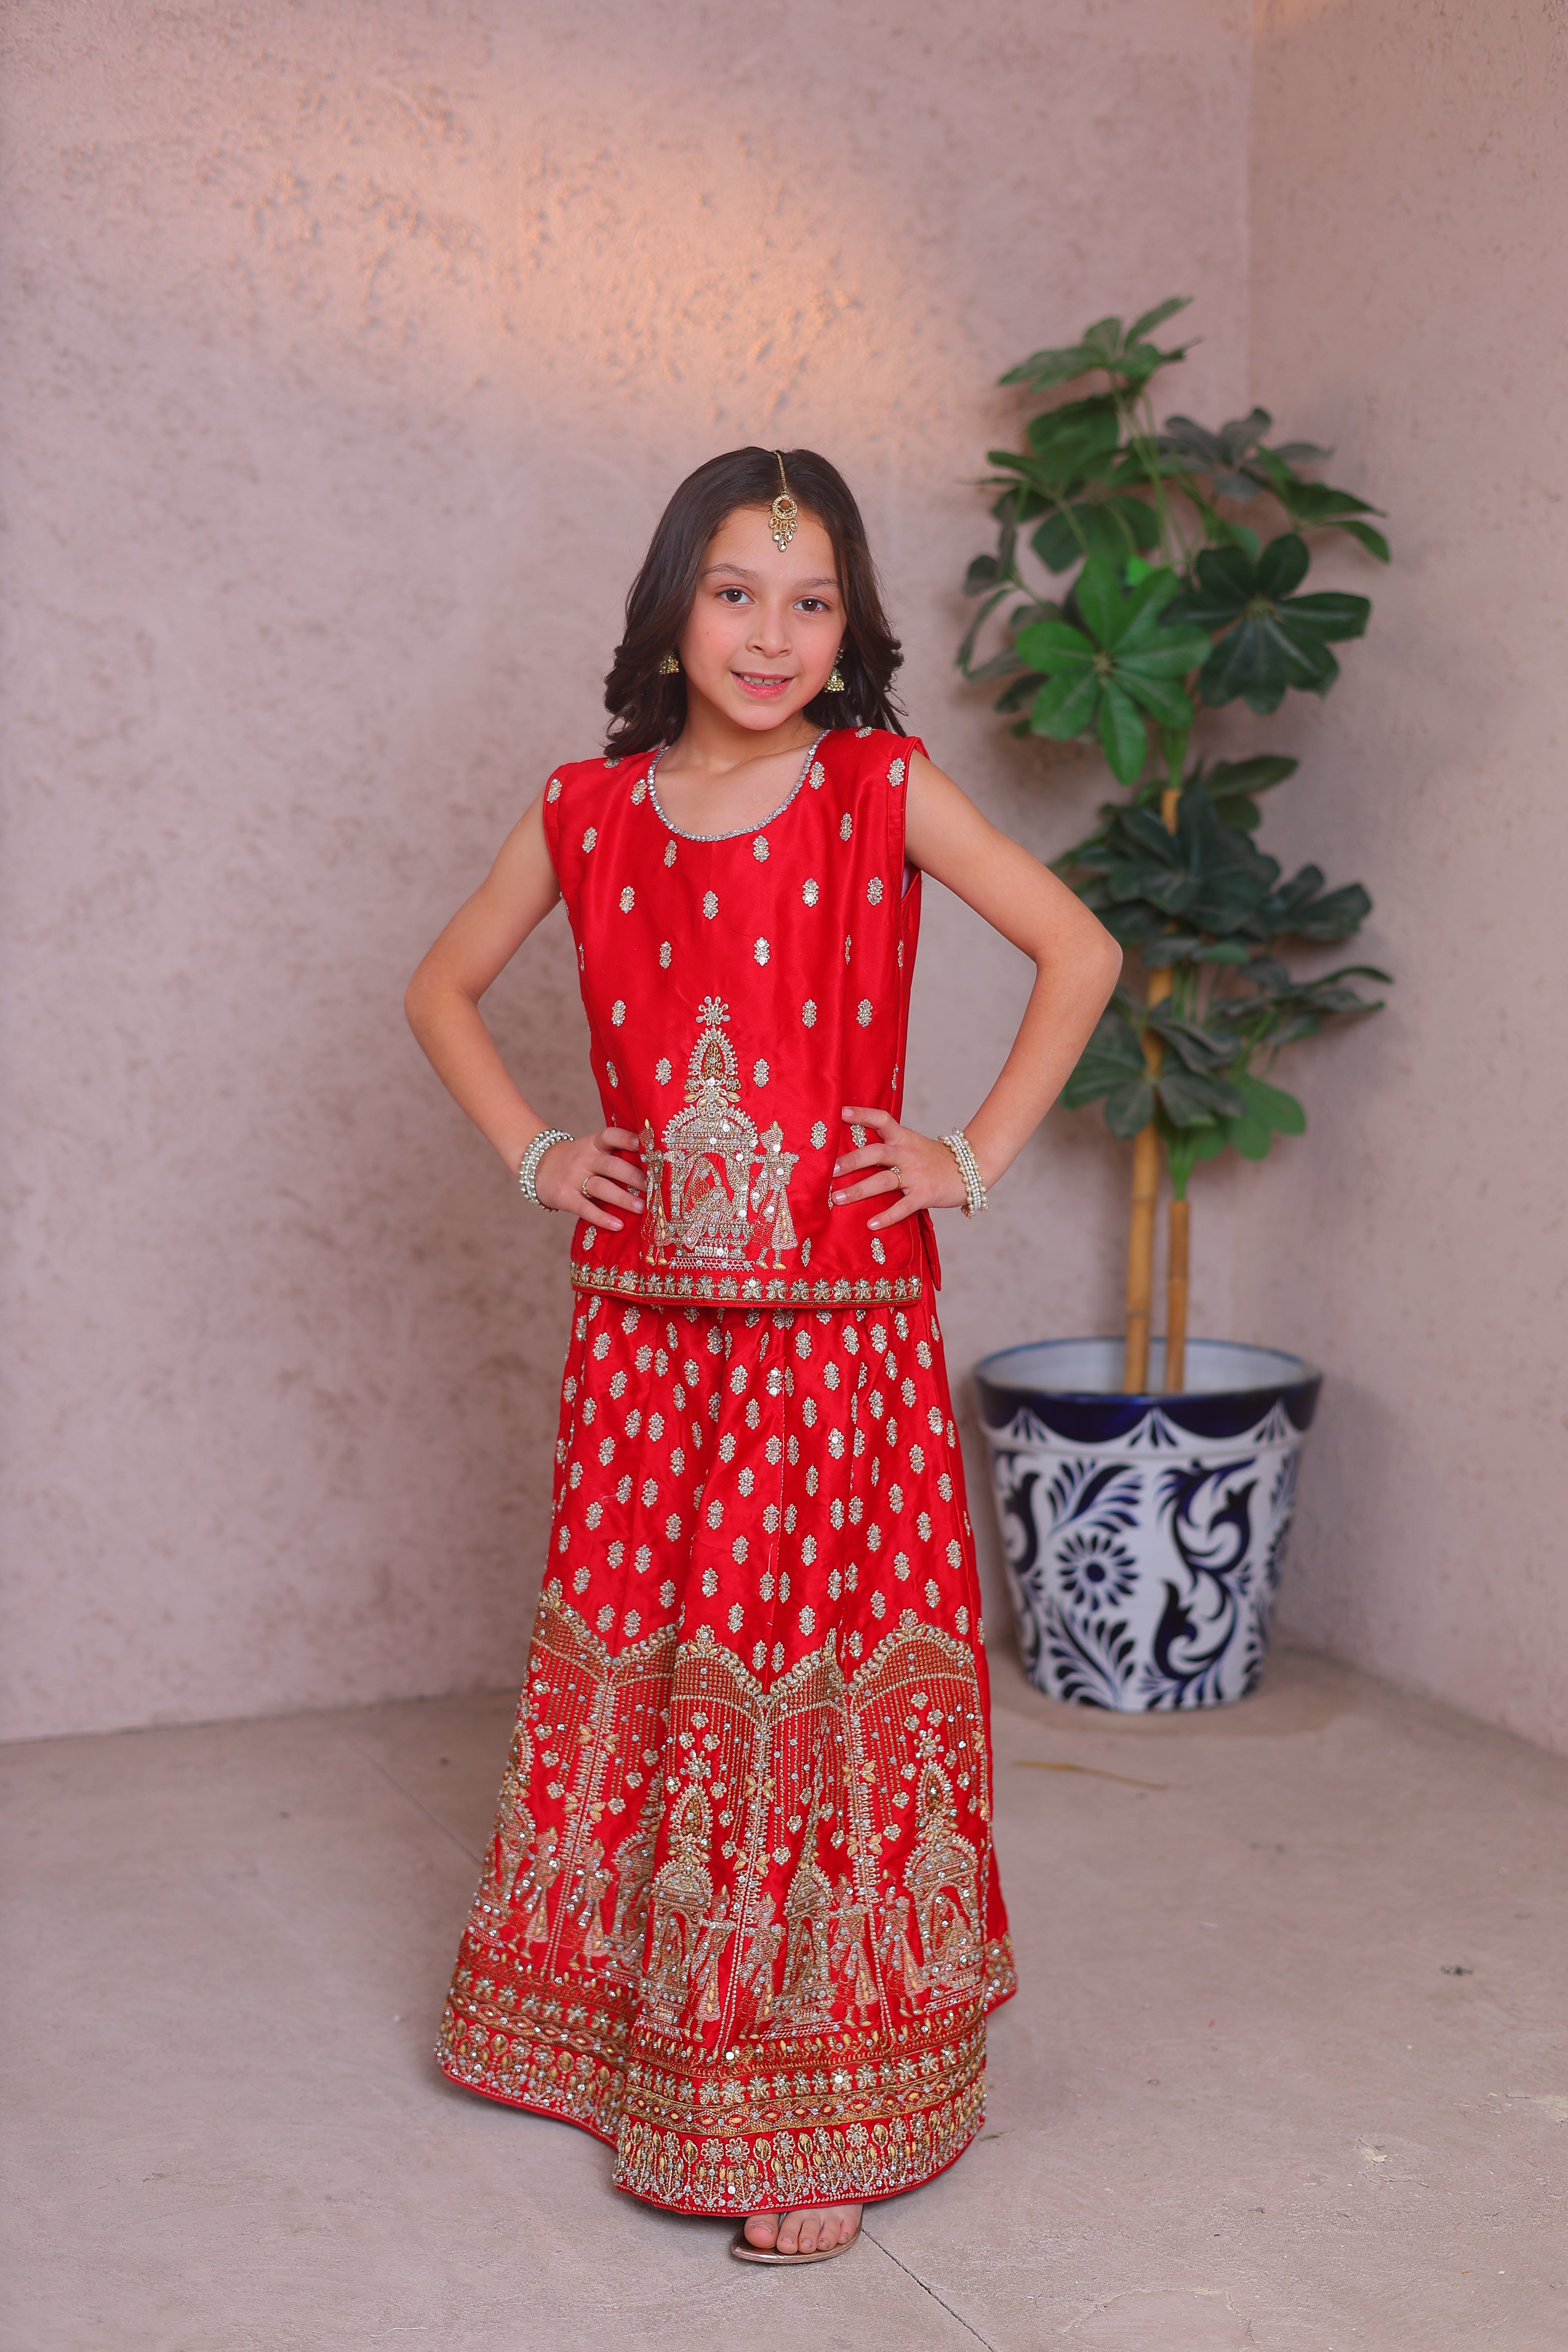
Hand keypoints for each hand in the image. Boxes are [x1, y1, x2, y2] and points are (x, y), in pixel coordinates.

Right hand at [536, 1126, 645, 1228]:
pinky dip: (602, 1218)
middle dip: (634, 1176)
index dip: (628, 1138)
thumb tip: (653, 1169)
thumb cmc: (578, 1161)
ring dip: (623, 1198)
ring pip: (601, 1187)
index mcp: (594, 1144)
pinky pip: (586, 1208)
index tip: (648, 1144)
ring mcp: (573, 1178)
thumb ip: (615, 1155)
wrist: (537, 1167)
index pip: (611, 1135)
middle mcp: (584, 1158)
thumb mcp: (592, 1149)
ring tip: (642, 1208)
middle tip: (655, 1188)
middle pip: (611, 1165)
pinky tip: (618, 1225)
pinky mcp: (565, 1197)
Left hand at [831, 1104, 968, 1229]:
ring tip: (837, 1199)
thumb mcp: (912, 1145)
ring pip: (884, 1181)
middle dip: (852, 1161)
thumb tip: (853, 1152)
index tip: (840, 1113)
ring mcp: (916, 1174)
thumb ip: (888, 1146)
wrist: (970, 1169)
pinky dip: (887, 1216)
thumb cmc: (933, 1160)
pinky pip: (903, 1207)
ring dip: (859, 1190)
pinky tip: (871, 1224)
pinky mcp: (925, 1195)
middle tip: (830, 1170)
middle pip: (876, 1153)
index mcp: (904, 1138)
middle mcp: (908, 1153)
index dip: (862, 1115)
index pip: (882, 1120)